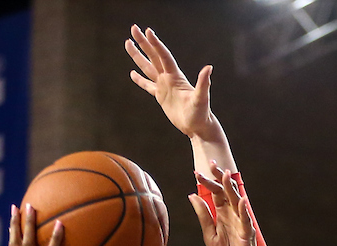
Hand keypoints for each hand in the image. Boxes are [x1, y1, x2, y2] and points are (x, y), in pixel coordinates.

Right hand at [126, 24, 214, 140]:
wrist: (198, 126)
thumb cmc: (201, 113)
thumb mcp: (201, 98)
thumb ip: (203, 83)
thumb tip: (209, 68)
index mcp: (176, 76)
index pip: (164, 56)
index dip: (156, 44)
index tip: (148, 31)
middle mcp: (168, 78)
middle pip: (153, 56)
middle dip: (143, 43)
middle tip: (134, 28)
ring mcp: (164, 86)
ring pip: (148, 68)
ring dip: (138, 56)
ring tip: (128, 43)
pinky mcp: (161, 96)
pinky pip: (148, 85)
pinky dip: (140, 80)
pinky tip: (132, 73)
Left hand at [190, 166, 261, 245]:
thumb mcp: (209, 234)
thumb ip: (203, 215)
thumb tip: (192, 196)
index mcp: (222, 214)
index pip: (215, 193)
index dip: (208, 182)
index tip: (197, 172)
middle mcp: (232, 214)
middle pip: (226, 192)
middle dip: (219, 178)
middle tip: (211, 163)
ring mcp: (241, 222)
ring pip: (236, 201)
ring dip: (231, 188)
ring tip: (226, 175)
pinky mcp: (247, 233)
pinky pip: (246, 220)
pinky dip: (244, 210)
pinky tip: (242, 200)